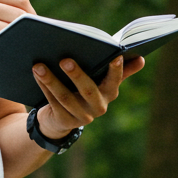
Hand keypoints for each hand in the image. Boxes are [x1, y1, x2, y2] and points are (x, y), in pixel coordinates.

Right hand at [0, 0, 35, 71]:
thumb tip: (32, 20)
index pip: (21, 0)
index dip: (33, 16)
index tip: (37, 28)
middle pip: (21, 16)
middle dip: (30, 31)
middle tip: (36, 42)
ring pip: (14, 33)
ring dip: (22, 43)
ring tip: (26, 51)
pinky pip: (3, 48)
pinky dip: (10, 53)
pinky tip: (12, 59)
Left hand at [31, 55, 145, 137]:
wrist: (61, 119)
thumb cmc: (83, 91)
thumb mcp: (100, 81)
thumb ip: (119, 71)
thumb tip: (141, 59)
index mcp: (109, 93)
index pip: (115, 81)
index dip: (117, 70)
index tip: (117, 56)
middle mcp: (98, 107)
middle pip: (88, 90)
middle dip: (77, 74)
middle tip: (65, 59)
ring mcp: (81, 117)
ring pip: (66, 97)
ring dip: (51, 80)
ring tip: (39, 65)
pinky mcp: (64, 121)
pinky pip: (53, 102)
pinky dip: (44, 87)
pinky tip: (36, 74)